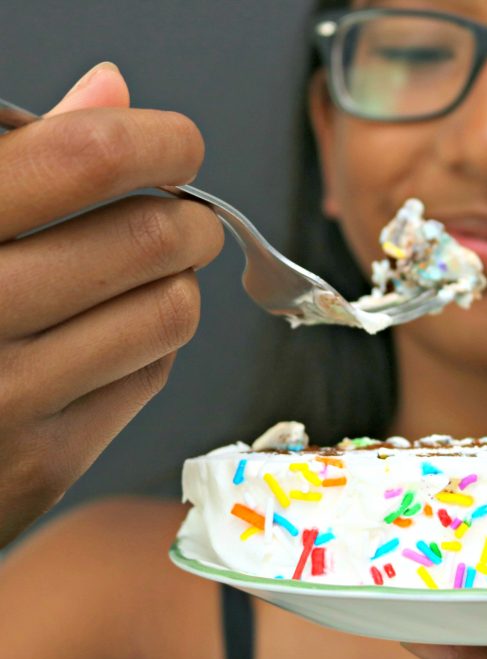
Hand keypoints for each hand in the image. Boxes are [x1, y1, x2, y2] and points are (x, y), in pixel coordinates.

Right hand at [0, 62, 222, 546]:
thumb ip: (22, 156)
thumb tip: (110, 92)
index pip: (88, 157)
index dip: (159, 141)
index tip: (175, 146)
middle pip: (153, 238)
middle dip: (190, 218)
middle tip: (182, 216)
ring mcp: (9, 399)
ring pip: (172, 312)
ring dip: (176, 284)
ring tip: (143, 278)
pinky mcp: (44, 460)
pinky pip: (151, 377)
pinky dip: (150, 346)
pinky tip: (110, 335)